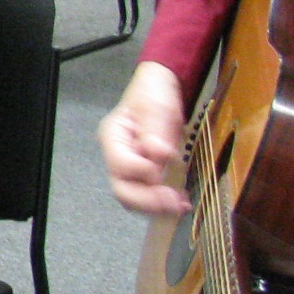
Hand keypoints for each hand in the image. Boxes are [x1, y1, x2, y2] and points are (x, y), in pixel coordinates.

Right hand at [101, 62, 191, 215]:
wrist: (160, 88)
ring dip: (155, 206)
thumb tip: (159, 157)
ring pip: (133, 197)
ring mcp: (129, 166)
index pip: (120, 164)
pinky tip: (179, 202)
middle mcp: (116, 155)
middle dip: (147, 200)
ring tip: (179, 206)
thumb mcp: (156, 107)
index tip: (164, 165)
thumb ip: (155, 132)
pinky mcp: (143, 172)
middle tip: (173, 202)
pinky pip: (147, 193)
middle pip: (122, 188)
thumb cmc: (154, 93)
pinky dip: (161, 202)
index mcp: (113, 137)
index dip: (142, 171)